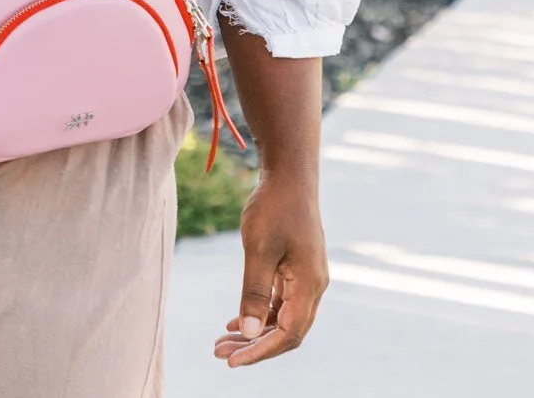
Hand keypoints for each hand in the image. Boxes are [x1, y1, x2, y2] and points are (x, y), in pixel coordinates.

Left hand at [213, 169, 327, 366]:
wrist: (289, 173)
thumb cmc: (273, 206)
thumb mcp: (258, 249)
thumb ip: (255, 293)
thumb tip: (251, 334)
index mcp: (309, 285)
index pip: (288, 334)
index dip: (260, 351)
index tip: (231, 361)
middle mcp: (314, 287)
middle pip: (287, 331)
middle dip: (255, 346)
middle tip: (219, 353)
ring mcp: (307, 278)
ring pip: (284, 318)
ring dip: (256, 332)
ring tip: (223, 341)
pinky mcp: (298, 268)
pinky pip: (282, 302)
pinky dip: (261, 314)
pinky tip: (238, 320)